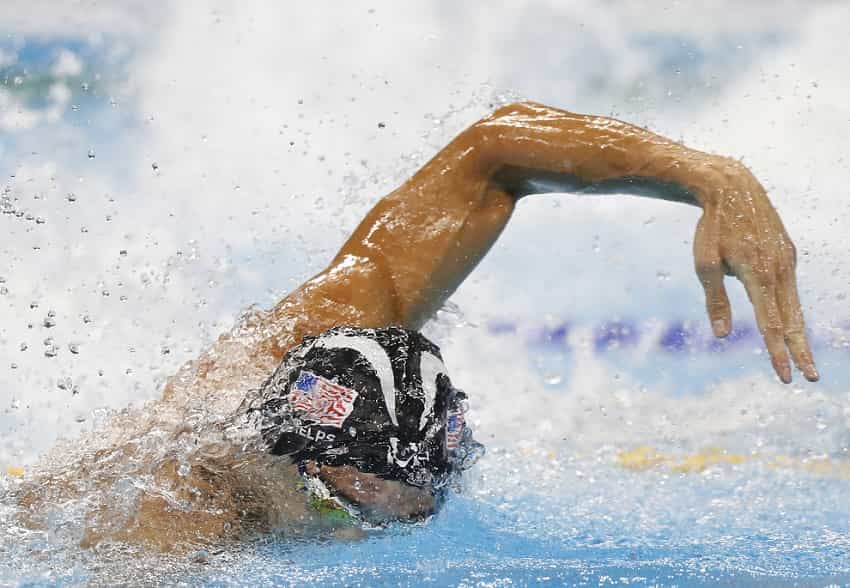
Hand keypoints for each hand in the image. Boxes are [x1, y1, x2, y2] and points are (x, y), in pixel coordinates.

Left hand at [693, 158, 817, 382]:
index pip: (771, 323)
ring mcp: (787, 261)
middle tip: (809, 377)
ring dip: (798, 333)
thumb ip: (716, 301)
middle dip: (799, 350)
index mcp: (759, 274)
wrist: (732, 188)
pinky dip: (790, 309)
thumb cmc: (711, 228)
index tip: (784, 376)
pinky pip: (789, 288)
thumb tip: (723, 335)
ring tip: (802, 358)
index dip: (777, 352)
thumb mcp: (705, 264)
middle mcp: (780, 269)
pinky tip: (787, 323)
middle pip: (791, 319)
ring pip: (794, 305)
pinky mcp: (787, 254)